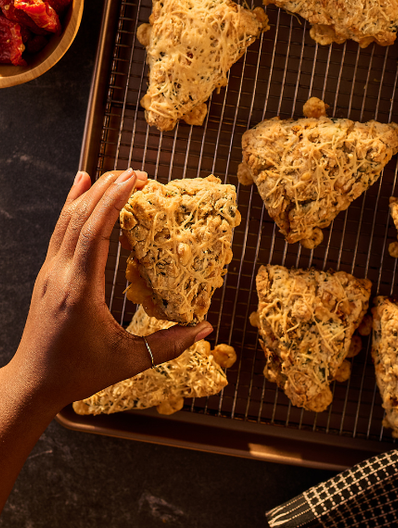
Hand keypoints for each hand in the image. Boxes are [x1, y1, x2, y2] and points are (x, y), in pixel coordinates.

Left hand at [5, 169, 212, 413]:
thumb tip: (205, 329)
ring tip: (114, 173)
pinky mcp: (47, 273)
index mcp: (80, 291)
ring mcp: (50, 271)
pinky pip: (60, 230)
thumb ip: (168, 345)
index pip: (95, 233)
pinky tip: (79, 187)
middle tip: (136, 173)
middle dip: (107, 189)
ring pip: (66, 220)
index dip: (113, 202)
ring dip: (90, 193)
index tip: (134, 180)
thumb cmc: (79, 373)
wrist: (33, 382)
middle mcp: (61, 274)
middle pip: (80, 218)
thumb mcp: (127, 362)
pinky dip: (71, 205)